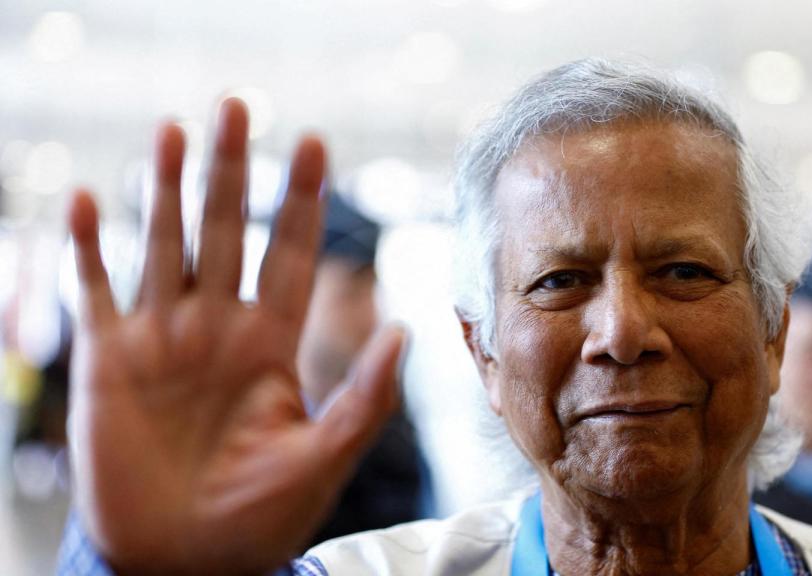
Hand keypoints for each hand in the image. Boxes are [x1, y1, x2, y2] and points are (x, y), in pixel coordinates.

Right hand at [67, 99, 405, 574]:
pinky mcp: (108, 361)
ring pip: (165, 245)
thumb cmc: (257, 519)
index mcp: (271, 342)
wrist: (185, 563)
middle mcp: (218, 327)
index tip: (316, 144)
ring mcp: (162, 339)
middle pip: (228, 231)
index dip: (302, 199)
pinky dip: (87, 249)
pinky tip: (88, 201)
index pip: (291, 254)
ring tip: (174, 130)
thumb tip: (408, 328)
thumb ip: (366, 397)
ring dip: (166, 189)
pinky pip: (94, 292)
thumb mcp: (323, 457)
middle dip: (233, 170)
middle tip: (239, 106)